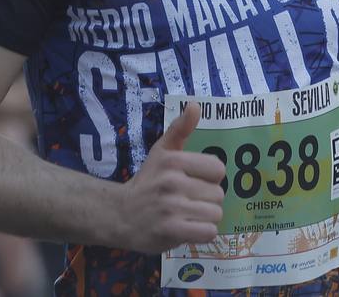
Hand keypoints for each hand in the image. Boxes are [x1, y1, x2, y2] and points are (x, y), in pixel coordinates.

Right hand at [114, 102, 225, 253]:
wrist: (120, 214)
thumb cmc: (147, 181)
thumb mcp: (160, 151)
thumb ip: (180, 129)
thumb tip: (196, 105)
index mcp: (173, 160)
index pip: (218, 169)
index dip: (209, 178)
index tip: (194, 181)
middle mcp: (172, 182)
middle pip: (218, 194)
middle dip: (206, 200)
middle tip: (187, 201)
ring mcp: (171, 207)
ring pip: (215, 214)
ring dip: (205, 218)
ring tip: (187, 215)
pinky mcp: (171, 231)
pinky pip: (208, 232)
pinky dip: (202, 233)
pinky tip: (188, 228)